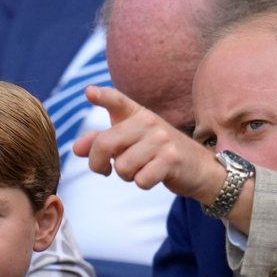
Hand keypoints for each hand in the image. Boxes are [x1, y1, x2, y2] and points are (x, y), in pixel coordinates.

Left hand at [72, 86, 224, 202]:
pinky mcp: (171, 159)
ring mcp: (161, 140)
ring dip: (126, 176)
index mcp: (138, 114)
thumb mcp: (131, 144)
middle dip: (97, 163)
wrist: (201, 168)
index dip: (102, 97)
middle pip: (105, 144)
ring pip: (122, 166)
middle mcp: (148, 122)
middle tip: (104, 170)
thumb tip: (76, 148)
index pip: (117, 101)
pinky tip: (154, 176)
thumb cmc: (160, 155)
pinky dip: (142, 184)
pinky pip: (140, 180)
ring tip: (141, 169)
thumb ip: (102, 143)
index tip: (89, 93)